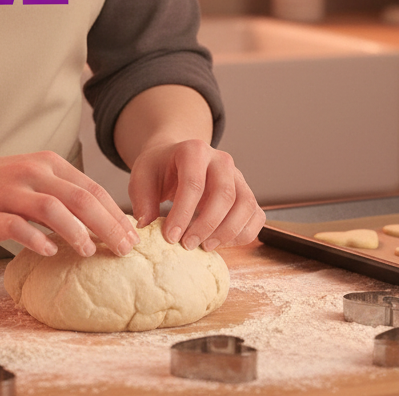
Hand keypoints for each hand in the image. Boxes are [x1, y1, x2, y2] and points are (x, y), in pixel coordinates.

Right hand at [0, 150, 139, 258]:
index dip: (115, 213)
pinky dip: (36, 239)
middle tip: (124, 250)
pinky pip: (17, 226)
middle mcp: (33, 173)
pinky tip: (49, 252)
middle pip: (80, 198)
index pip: (91, 188)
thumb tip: (101, 223)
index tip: (133, 237)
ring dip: (76, 231)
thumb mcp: (32, 178)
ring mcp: (10, 192)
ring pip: (52, 208)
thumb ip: (61, 194)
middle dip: (107, 225)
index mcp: (48, 163)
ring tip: (90, 251)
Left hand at [127, 138, 264, 251]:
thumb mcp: (142, 177)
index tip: (170, 237)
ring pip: (246, 205)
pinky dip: (243, 234)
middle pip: (224, 194)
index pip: (194, 183)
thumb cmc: (159, 169)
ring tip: (204, 247)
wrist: (175, 158)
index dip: (183, 213)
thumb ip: (142, 200)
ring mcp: (237, 176)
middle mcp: (221, 160)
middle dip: (206, 225)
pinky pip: (256, 216)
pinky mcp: (246, 193)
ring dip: (227, 232)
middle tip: (187, 245)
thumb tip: (147, 226)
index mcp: (193, 150)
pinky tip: (220, 243)